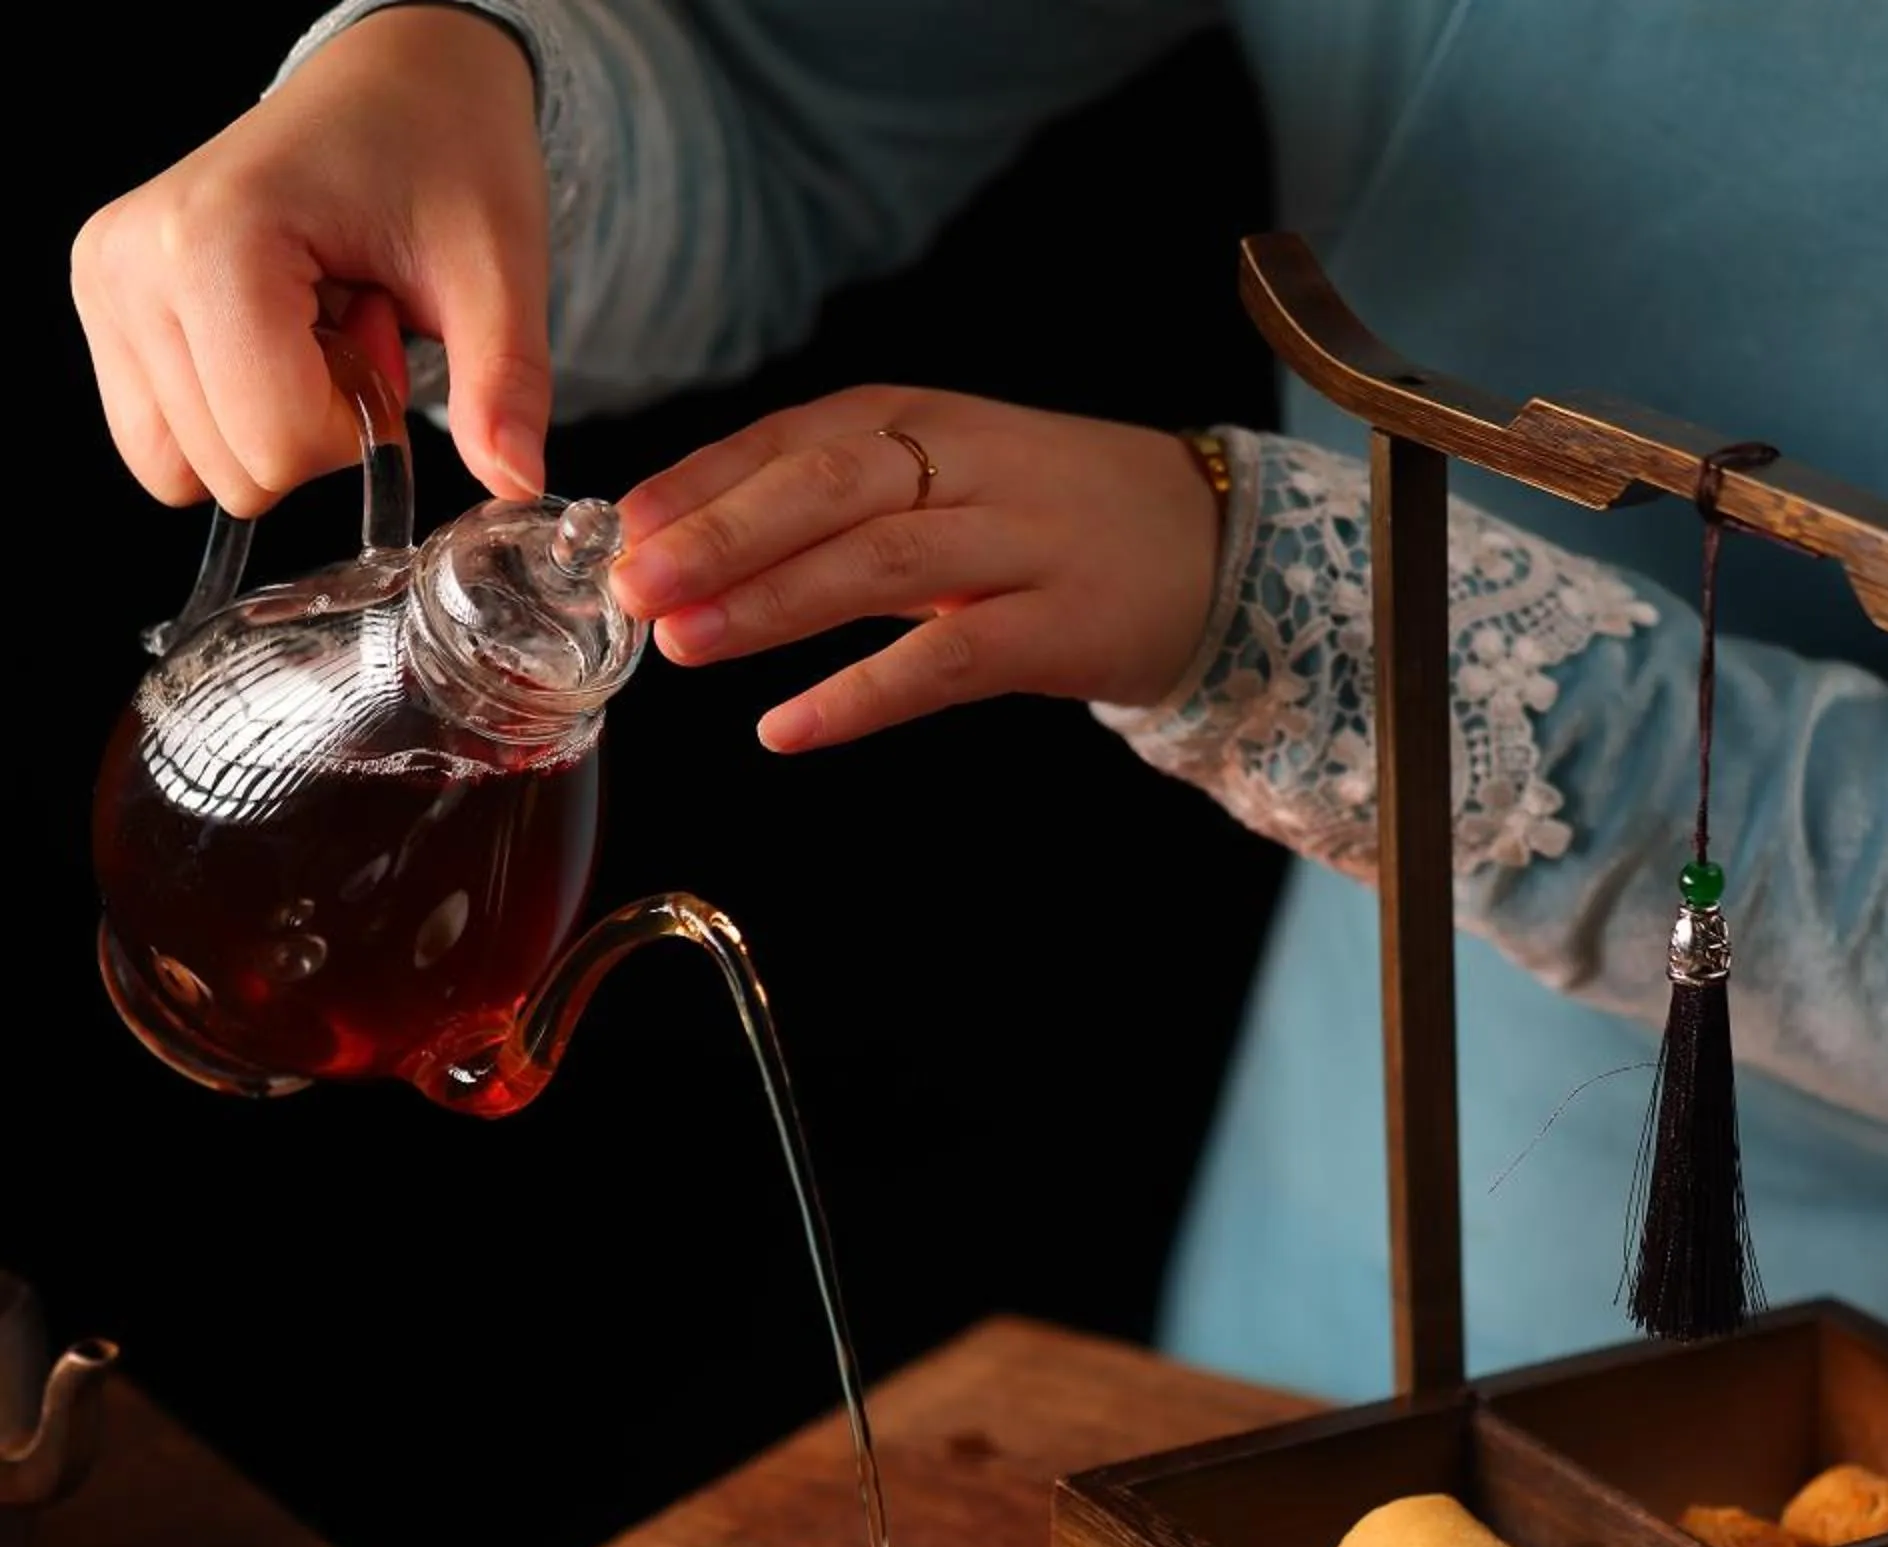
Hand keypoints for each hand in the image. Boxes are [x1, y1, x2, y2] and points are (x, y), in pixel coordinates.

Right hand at [70, 6, 549, 515]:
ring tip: (314, 325)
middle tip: (352, 322)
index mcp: (215, 239)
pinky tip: (275, 339)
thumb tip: (518, 483)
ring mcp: (107, 284)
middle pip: (235, 473)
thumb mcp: (497, 270)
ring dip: (273, 427)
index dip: (359, 424)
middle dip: (316, 428)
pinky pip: (162, 446)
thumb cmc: (440, 153)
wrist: (395, 83)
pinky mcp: (104, 304)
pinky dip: (230, 421)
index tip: (382, 326)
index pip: (279, 445)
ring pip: (189, 473)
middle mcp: (132, 261)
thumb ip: (505, 383)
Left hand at [610, 388, 1223, 749]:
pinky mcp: (1056, 628)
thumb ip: (831, 508)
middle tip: (632, 586)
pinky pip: (944, 661)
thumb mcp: (937, 484)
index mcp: (919, 418)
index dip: (699, 483)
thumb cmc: (1047, 522)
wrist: (1212, 549)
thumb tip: (689, 549)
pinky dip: (861, 695)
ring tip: (685, 645)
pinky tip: (790, 728)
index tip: (618, 529)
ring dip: (771, 603)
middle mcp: (963, 465)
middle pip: (824, 486)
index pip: (789, 437)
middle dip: (719, 535)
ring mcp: (1015, 545)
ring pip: (876, 561)